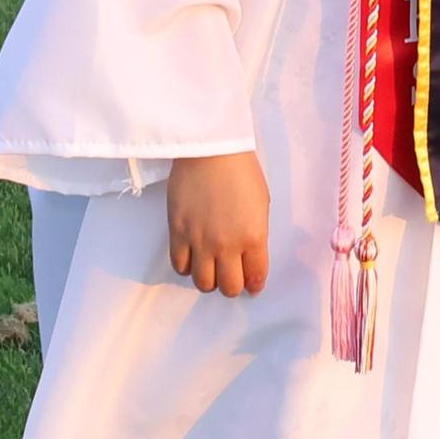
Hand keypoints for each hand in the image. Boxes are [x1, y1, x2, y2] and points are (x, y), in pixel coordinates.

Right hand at [166, 151, 270, 295]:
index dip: (254, 283)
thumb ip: (255, 233)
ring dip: (209, 280)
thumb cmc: (242, 171)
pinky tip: (193, 257)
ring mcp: (200, 242)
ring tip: (211, 267)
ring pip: (203, 284)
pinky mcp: (178, 234)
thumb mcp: (261, 203)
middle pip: (229, 287)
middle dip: (232, 285)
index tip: (252, 283)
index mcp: (253, 236)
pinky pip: (180, 267)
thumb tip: (249, 253)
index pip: (255, 277)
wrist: (211, 150)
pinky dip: (187, 267)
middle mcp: (227, 246)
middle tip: (231, 274)